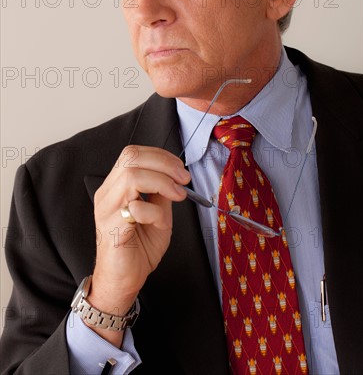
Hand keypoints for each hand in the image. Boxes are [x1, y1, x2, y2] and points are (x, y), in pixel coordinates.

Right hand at [86, 145, 189, 343]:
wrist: (123, 281)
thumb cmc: (138, 248)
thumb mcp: (157, 212)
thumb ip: (161, 192)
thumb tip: (175, 174)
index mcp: (115, 186)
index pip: (132, 153)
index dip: (160, 156)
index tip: (180, 169)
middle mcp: (107, 193)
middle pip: (131, 157)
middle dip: (164, 164)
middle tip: (183, 179)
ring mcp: (107, 209)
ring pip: (132, 176)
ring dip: (162, 182)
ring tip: (177, 195)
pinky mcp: (111, 228)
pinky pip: (135, 208)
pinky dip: (155, 212)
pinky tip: (161, 223)